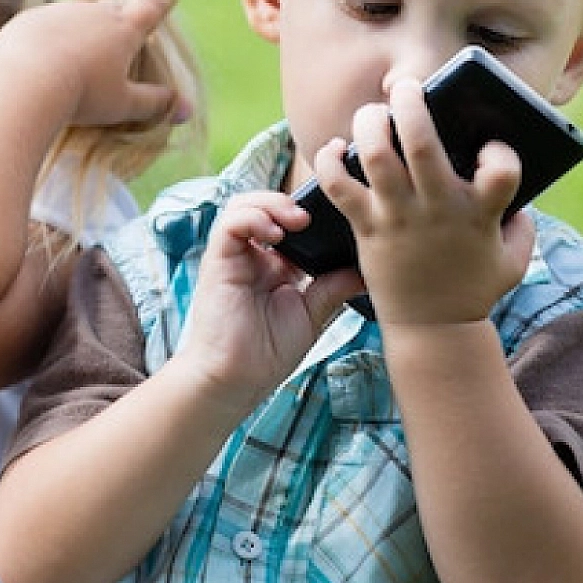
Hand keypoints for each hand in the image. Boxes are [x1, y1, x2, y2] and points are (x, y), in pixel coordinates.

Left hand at [0, 0, 191, 128]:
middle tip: (118, 34)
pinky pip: (44, 26)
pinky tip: (39, 63)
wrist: (23, 82)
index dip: (163, 0)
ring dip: (80, 31)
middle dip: (118, 18)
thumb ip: (154, 104)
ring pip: (76, 16)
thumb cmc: (82, 95)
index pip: (151, 8)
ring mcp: (59, 12)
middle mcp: (93, 12)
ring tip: (73, 60)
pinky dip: (48, 40)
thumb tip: (185, 109)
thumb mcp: (122, 105)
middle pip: (112, 9)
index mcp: (123, 28)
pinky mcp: (29, 19)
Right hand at [176, 192, 362, 404]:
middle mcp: (252, 256)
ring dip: (272, 204)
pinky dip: (253, 218)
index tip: (335, 220)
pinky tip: (276, 234)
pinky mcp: (218, 261)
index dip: (309, 213)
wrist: (236, 381)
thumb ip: (332, 287)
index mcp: (273, 266)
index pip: (286, 221)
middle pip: (263, 205)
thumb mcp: (311, 315)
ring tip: (298, 221)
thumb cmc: (266, 354)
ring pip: (244, 205)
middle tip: (316, 217)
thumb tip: (364, 270)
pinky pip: (230, 223)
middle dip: (290, 202)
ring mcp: (233, 257)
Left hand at [314, 78, 534, 327]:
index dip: (501, 152)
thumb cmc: (475, 287)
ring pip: (375, 157)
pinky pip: (338, 187)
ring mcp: (398, 217)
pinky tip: (336, 149)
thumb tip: (517, 192)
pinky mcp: (366, 228)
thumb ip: (521, 222)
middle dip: (411, 105)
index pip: (503, 169)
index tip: (493, 149)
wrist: (432, 328)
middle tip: (407, 87)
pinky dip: (331, 162)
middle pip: (421, 145)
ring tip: (374, 113)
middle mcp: (436, 209)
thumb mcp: (514, 257)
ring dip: (370, 124)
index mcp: (479, 214)